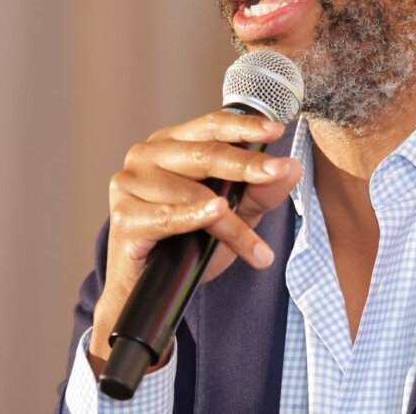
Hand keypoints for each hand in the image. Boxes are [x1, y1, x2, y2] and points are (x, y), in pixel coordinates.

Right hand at [87, 111, 303, 373]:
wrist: (148, 290)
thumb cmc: (188, 242)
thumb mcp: (236, 214)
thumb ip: (261, 190)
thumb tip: (292, 168)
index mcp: (171, 144)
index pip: (211, 126)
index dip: (243, 126)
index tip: (276, 130)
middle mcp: (146, 155)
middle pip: (205, 154)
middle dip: (246, 165)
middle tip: (278, 171)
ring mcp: (129, 183)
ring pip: (194, 193)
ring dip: (231, 222)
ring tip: (257, 249)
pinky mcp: (123, 216)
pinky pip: (169, 216)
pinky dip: (195, 218)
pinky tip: (216, 214)